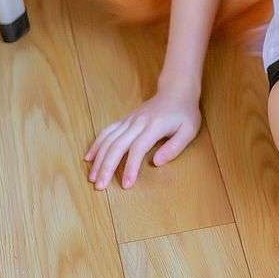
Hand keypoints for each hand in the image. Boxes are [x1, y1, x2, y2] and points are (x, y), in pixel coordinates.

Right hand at [84, 85, 201, 189]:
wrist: (176, 91)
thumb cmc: (184, 113)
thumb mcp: (189, 130)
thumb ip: (174, 147)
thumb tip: (156, 162)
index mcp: (154, 126)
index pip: (138, 148)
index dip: (131, 167)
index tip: (126, 185)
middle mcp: (138, 122)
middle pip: (117, 145)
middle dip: (107, 167)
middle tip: (100, 186)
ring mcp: (129, 120)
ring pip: (108, 139)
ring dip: (98, 159)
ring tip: (92, 177)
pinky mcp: (125, 120)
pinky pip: (107, 131)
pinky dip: (97, 144)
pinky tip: (89, 157)